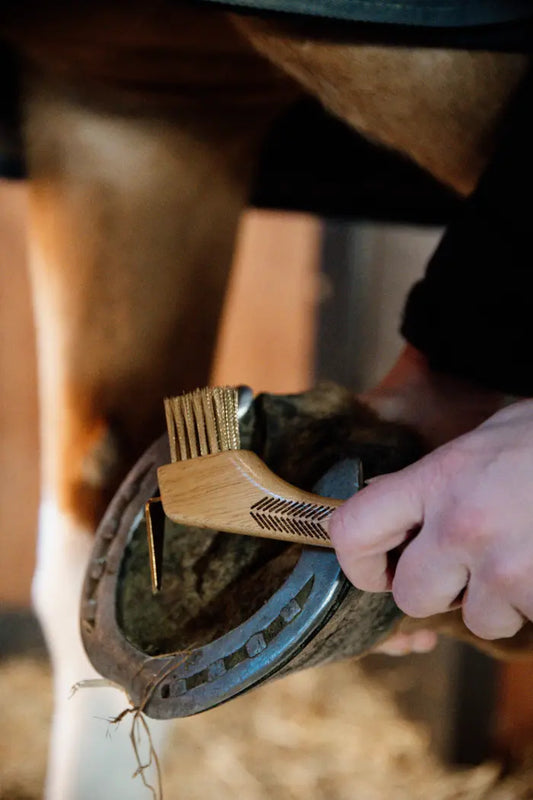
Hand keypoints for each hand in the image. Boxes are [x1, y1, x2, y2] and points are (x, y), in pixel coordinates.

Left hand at [330, 398, 532, 640]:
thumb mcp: (484, 439)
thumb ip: (434, 478)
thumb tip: (393, 503)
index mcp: (438, 478)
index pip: (355, 529)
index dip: (359, 561)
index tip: (379, 569)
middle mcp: (463, 524)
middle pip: (412, 596)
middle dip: (438, 591)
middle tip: (468, 567)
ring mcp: (506, 565)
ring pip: (478, 619)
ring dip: (500, 601)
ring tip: (528, 555)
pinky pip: (527, 621)